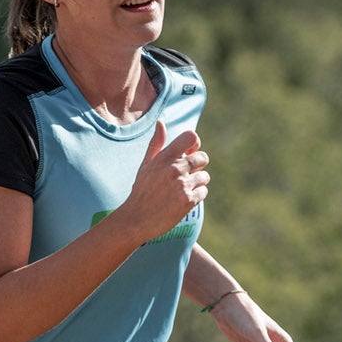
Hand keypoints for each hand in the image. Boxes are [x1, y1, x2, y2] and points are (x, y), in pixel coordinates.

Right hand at [120, 121, 207, 240]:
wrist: (136, 219)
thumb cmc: (141, 190)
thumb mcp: (146, 165)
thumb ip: (156, 144)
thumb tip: (161, 122)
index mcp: (165, 157)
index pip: (191, 137)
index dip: (195, 144)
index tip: (190, 153)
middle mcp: (175, 168)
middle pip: (203, 157)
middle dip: (198, 166)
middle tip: (186, 175)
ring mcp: (183, 185)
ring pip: (205, 176)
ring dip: (197, 182)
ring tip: (182, 190)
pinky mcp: (188, 201)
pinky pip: (204, 191)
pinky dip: (197, 196)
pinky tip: (183, 200)